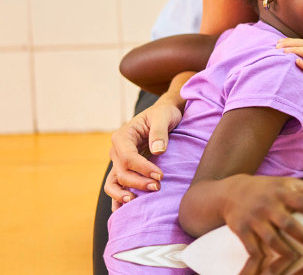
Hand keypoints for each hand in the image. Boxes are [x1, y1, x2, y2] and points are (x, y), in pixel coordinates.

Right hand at [105, 93, 183, 209]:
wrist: (164, 115)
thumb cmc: (164, 114)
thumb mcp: (163, 117)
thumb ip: (159, 132)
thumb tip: (158, 151)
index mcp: (122, 136)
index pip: (128, 158)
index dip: (143, 169)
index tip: (160, 175)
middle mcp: (117, 151)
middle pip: (121, 172)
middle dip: (138, 183)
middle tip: (158, 187)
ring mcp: (118, 162)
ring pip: (113, 183)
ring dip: (124, 194)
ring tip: (137, 203)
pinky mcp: (125, 170)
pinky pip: (117, 187)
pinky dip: (118, 199)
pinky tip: (125, 212)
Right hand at [219, 175, 302, 273]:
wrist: (231, 192)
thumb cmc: (267, 188)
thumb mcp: (286, 182)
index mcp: (283, 192)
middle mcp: (269, 205)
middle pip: (290, 224)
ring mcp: (255, 219)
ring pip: (273, 240)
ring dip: (288, 253)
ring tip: (302, 262)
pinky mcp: (242, 231)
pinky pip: (254, 249)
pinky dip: (264, 260)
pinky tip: (275, 268)